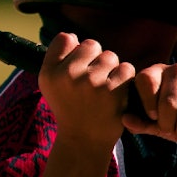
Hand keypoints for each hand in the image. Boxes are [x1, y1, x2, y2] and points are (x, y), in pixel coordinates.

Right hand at [38, 32, 135, 147]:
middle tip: (91, 82)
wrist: (84, 140)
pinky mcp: (113, 91)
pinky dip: (124, 80)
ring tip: (103, 90)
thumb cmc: (69, 107)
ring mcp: (92, 82)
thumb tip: (73, 37)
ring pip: (110, 56)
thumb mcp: (50, 84)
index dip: (75, 51)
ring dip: (111, 70)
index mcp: (50, 72)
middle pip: (91, 45)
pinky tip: (116, 94)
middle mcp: (68, 75)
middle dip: (95, 60)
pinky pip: (126, 69)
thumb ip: (57, 57)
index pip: (66, 38)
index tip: (76, 68)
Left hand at [124, 63, 176, 144]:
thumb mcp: (153, 122)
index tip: (153, 118)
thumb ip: (139, 121)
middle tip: (171, 133)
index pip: (146, 80)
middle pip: (169, 102)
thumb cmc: (172, 118)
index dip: (148, 103)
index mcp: (156, 72)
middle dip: (168, 125)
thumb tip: (125, 120)